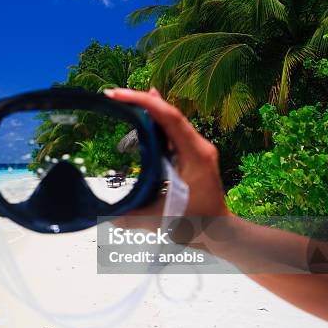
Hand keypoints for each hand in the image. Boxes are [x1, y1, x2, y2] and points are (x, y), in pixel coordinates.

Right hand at [104, 88, 229, 216]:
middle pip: (170, 113)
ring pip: (172, 120)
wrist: (221, 232)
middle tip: (115, 95)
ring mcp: (197, 150)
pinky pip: (174, 131)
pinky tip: (145, 112)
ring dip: (150, 108)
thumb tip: (105, 218)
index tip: (119, 95)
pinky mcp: (193, 155)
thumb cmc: (198, 224)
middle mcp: (199, 147)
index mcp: (195, 155)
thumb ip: (132, 219)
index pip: (170, 118)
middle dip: (142, 101)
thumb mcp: (162, 220)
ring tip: (124, 98)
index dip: (145, 102)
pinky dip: (157, 120)